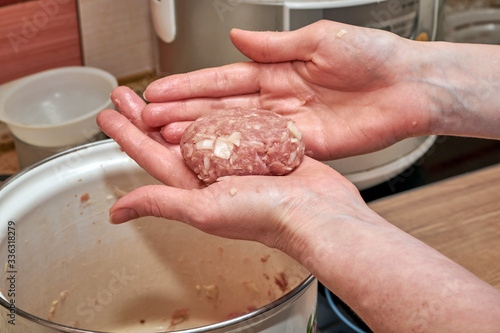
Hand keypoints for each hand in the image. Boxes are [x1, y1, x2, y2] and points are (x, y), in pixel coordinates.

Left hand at [97, 87, 369, 254]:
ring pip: (199, 128)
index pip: (150, 156)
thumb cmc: (265, 216)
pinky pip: (233, 125)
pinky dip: (216, 111)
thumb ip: (161, 203)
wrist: (317, 212)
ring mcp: (236, 160)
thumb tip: (118, 212)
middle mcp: (211, 173)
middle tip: (126, 95)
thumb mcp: (203, 209)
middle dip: (144, 116)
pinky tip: (207, 101)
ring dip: (177, 110)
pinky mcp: (260, 148)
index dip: (127, 135)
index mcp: (194, 188)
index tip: (108, 116)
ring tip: (158, 94)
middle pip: (169, 138)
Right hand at [141, 20, 430, 159]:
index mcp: (277, 69)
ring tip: (164, 138)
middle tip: (147, 119)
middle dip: (181, 112)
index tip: (158, 90)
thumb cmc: (372, 55)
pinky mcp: (302, 147)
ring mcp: (286, 125)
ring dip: (199, 135)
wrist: (408, 87)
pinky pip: (261, 151)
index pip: (222, 80)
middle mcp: (276, 98)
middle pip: (219, 108)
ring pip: (233, 131)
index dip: (188, 86)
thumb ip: (275, 45)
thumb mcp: (319, 39)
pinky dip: (234, 155)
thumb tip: (238, 38)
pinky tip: (210, 157)